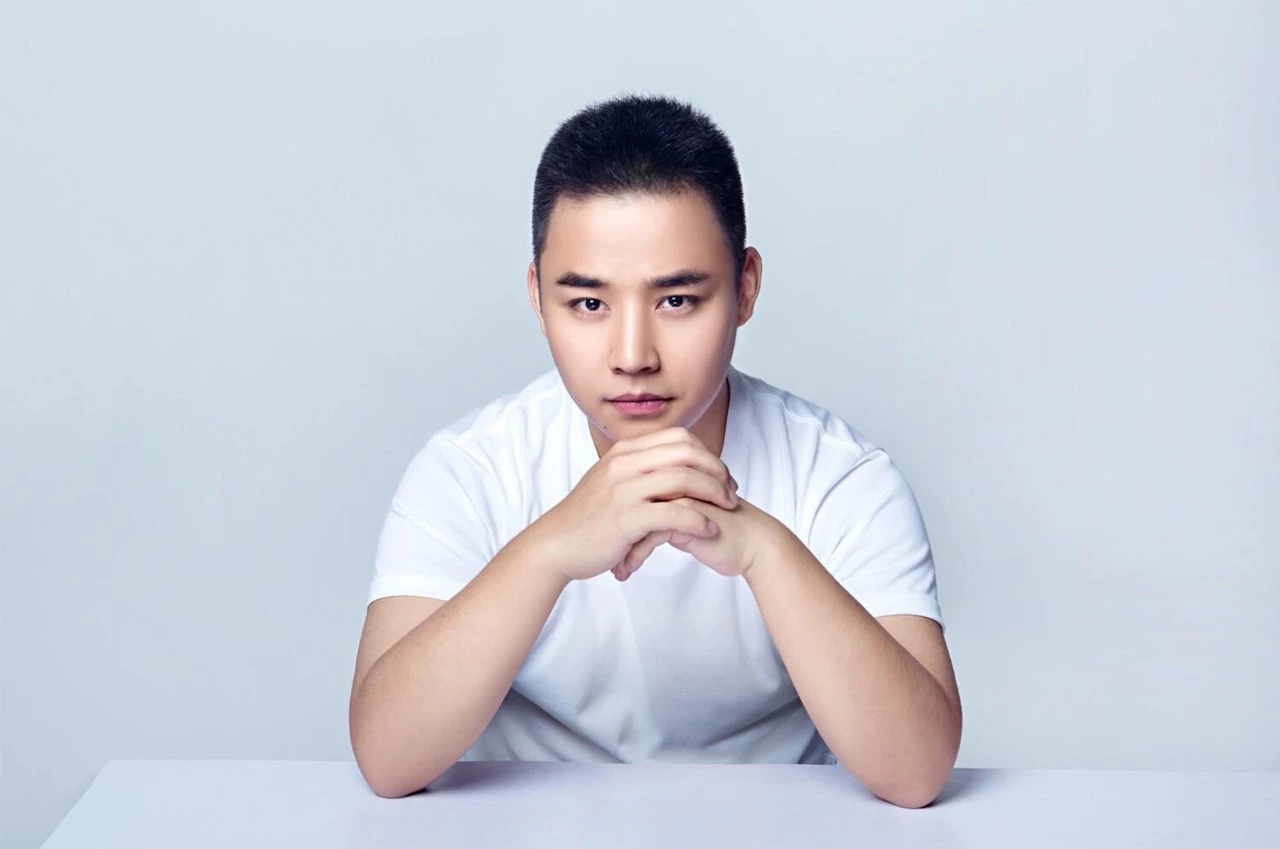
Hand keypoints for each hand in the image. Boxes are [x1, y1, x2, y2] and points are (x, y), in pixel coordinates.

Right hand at [531, 427, 740, 582]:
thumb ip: (637, 470)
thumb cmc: (587, 519)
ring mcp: (623, 490)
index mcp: (623, 452)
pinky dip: (698, 520)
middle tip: (731, 492)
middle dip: (717, 471)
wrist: (555, 545)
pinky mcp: (625, 518)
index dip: (707, 454)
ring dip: (714, 493)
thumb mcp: (609, 481)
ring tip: (727, 509)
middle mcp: (624, 464)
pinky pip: (674, 513)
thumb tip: (669, 467)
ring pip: (684, 479)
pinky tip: (709, 530)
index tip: (721, 476)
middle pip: (686, 453)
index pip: (678, 438)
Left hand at [612, 493, 786, 580]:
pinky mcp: (686, 516)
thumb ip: (662, 509)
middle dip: (610, 531)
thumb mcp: (683, 519)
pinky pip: (647, 534)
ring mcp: (678, 495)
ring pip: (633, 517)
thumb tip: (635, 517)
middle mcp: (672, 480)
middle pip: (626, 500)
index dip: (612, 513)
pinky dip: (633, 555)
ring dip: (620, 546)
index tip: (602, 539)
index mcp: (669, 474)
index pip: (627, 489)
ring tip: (615, 568)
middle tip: (601, 554)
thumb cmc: (721, 533)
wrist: (754, 545)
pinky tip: (626, 571)